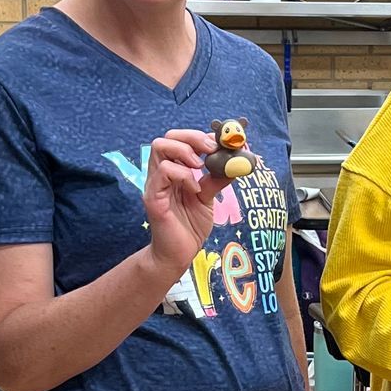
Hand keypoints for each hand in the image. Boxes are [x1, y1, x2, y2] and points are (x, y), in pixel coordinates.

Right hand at [144, 127, 217, 278]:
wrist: (178, 255)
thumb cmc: (190, 227)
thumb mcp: (209, 198)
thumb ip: (217, 178)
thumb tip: (237, 161)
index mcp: (173, 170)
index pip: (179, 138)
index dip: (202, 136)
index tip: (221, 143)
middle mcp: (161, 173)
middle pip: (167, 137)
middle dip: (193, 137)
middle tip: (212, 150)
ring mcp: (155, 184)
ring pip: (160, 147)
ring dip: (186, 151)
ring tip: (201, 167)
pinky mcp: (153, 198)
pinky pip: (164, 172)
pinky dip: (183, 174)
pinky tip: (194, 188)